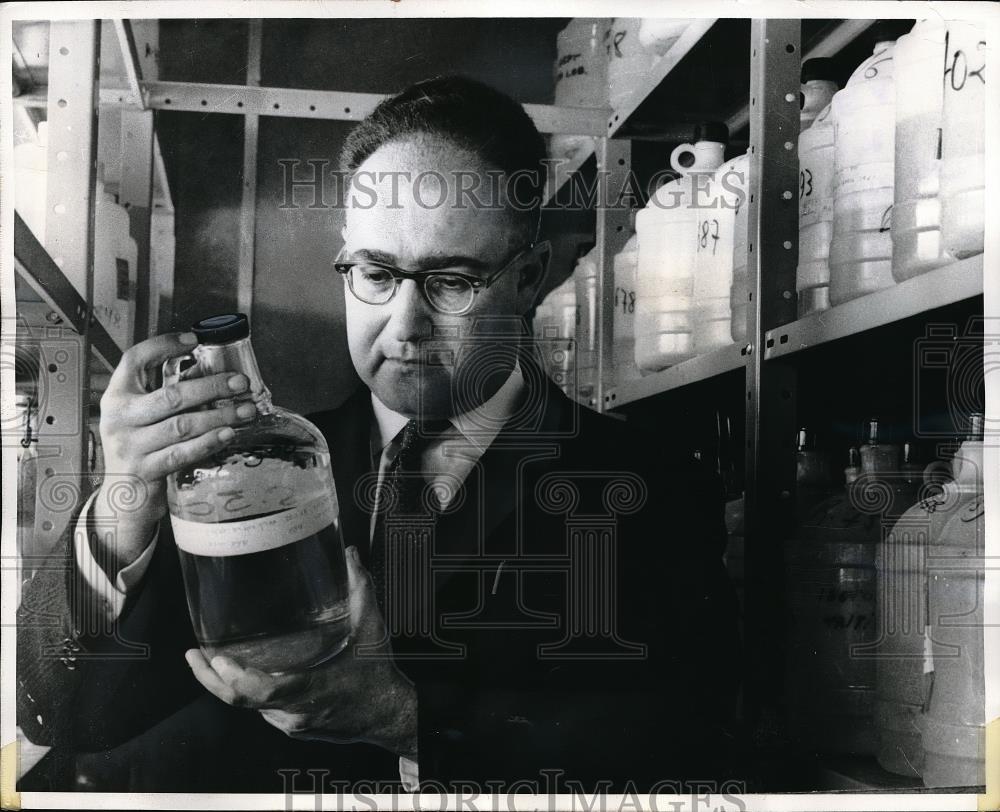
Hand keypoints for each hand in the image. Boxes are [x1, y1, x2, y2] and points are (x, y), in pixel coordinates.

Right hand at [94, 332, 255, 570]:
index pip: (134, 360)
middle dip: (211, 386)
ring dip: (219, 416)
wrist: (122, 497)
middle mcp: (118, 418)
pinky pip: (182, 453)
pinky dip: (207, 442)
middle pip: (170, 395)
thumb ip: (169, 393)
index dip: (163, 345)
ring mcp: (129, 445)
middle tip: (241, 382)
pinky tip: (228, 434)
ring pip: (181, 425)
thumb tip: (209, 371)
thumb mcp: (145, 416)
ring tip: (246, 410)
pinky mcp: (144, 470)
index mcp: (117, 396)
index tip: (194, 340)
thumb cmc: (141, 447)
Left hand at [185, 546, 417, 759]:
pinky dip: (251, 692)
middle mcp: (294, 712)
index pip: (259, 692)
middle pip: (241, 702)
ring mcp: (291, 724)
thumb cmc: (378, 673)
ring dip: (231, 684)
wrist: (389, 715)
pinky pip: (264, 711)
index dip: (232, 678)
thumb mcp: (372, 627)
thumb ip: (359, 588)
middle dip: (212, 679)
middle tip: (194, 655)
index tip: (214, 658)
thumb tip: (349, 553)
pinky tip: (245, 673)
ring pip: (251, 706)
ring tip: (212, 659)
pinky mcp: (292, 728)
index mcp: (310, 689)